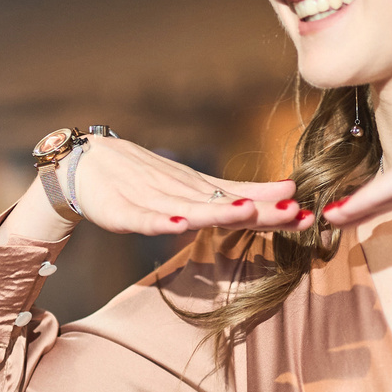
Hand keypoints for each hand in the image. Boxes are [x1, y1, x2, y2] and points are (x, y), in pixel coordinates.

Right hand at [2, 134, 301, 244]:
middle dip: (257, 208)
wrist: (85, 165)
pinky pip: (142, 219)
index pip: (241, 199)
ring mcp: (151, 200)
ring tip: (244, 213)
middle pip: (222, 203)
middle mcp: (181, 192)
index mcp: (200, 190)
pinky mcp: (122, 211)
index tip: (306, 210)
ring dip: (215, 211)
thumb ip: (239, 193)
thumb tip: (288, 194)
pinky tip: (176, 226)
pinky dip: (159, 222)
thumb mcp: (196, 186)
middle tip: (292, 211)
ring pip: (187, 208)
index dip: (271, 206)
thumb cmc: (145, 178)